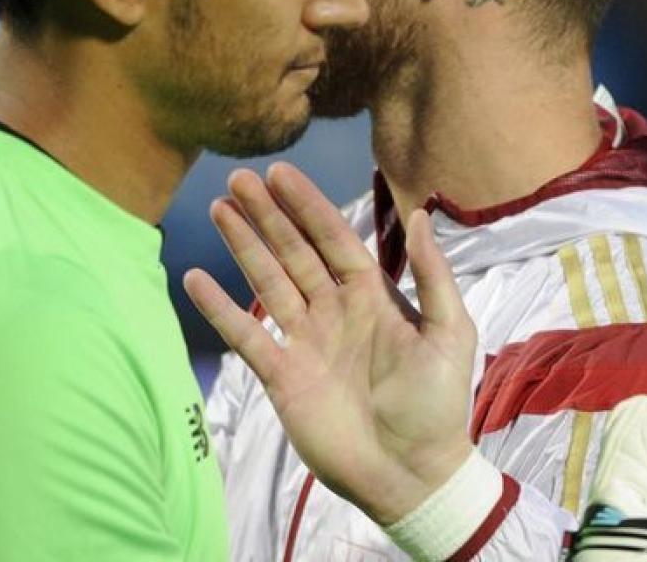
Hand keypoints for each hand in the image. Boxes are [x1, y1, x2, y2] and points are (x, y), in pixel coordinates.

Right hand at [183, 162, 476, 525]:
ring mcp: (306, 342)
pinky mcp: (283, 378)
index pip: (333, 239)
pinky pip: (246, 336)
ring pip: (268, 283)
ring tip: (221, 208)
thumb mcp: (449, 331)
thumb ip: (431, 273)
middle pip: (294, 252)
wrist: (412, 471)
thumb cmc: (439, 403)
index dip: (308, 207)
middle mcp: (335, 312)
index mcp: (373, 296)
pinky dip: (220, 310)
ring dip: (244, 247)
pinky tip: (197, 279)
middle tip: (240, 178)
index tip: (281, 174)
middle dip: (268, 215)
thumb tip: (419, 213)